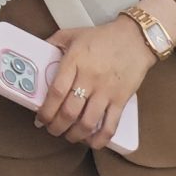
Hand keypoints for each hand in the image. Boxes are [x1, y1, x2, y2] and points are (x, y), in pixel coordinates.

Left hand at [34, 18, 157, 147]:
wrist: (136, 38)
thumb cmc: (103, 37)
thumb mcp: (74, 34)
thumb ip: (54, 42)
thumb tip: (39, 52)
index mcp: (74, 61)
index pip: (56, 92)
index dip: (45, 111)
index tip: (39, 118)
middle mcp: (89, 78)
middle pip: (69, 112)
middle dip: (56, 127)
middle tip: (51, 129)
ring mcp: (106, 91)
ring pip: (87, 123)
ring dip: (74, 135)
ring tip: (68, 136)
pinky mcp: (121, 100)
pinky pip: (110, 125)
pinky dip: (99, 139)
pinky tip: (91, 142)